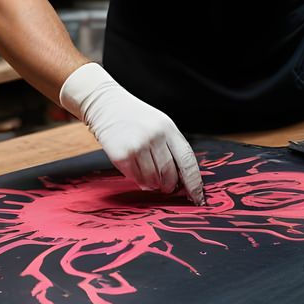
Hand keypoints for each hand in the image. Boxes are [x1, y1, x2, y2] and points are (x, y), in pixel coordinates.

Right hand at [60, 63, 204, 203]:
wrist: (106, 104)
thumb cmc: (135, 117)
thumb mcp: (159, 124)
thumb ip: (171, 147)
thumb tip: (181, 179)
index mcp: (168, 128)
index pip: (188, 161)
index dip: (194, 183)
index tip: (198, 198)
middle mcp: (155, 136)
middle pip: (170, 174)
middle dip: (169, 185)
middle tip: (166, 186)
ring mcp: (138, 145)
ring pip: (152, 179)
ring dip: (152, 183)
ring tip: (147, 173)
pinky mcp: (122, 154)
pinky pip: (135, 178)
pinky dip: (137, 179)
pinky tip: (134, 169)